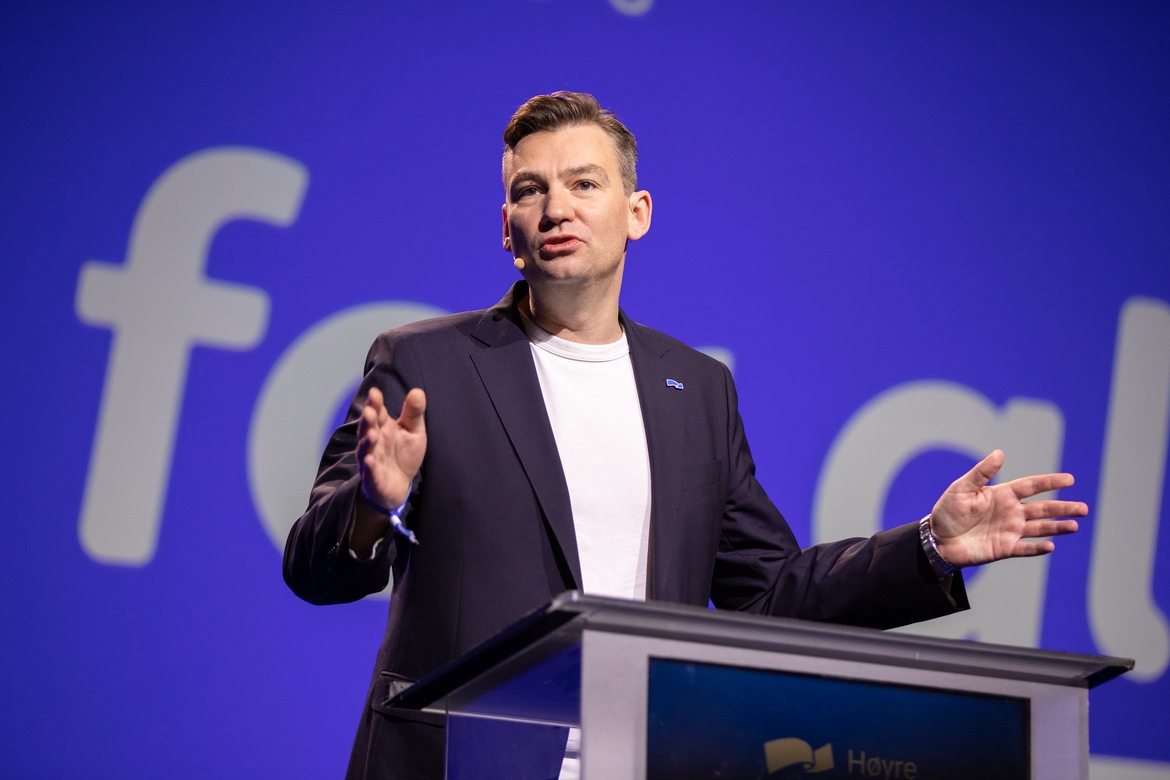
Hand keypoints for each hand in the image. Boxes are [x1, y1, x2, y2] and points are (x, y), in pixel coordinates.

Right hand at [356, 386, 426, 511]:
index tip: (375, 393)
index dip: (375, 403)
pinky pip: (369, 471)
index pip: (377, 413)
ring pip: (366, 449)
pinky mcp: (373, 478)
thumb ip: (413, 413)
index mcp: (383, 427)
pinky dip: (368, 466)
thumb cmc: (403, 455)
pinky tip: (369, 460)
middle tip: (371, 411)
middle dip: (368, 420)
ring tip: (372, 434)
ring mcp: (372, 459)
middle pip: (368, 428)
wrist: (399, 486)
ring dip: (367, 442)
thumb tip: (417, 390)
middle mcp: (374, 441)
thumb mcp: (414, 431)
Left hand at [930, 450, 1085, 567]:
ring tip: (1075, 525)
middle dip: (1063, 508)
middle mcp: (1011, 512)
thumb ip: (982, 473)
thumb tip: (1000, 453)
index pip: (1032, 486)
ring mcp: (1010, 531)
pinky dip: (1037, 548)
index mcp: (1003, 495)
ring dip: (1057, 527)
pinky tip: (1051, 545)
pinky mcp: (1004, 548)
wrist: (937, 539)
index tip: (1070, 479)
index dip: (1050, 483)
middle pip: (1043, 509)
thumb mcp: (962, 488)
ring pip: (1040, 528)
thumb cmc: (948, 510)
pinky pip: (1025, 548)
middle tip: (1084, 508)